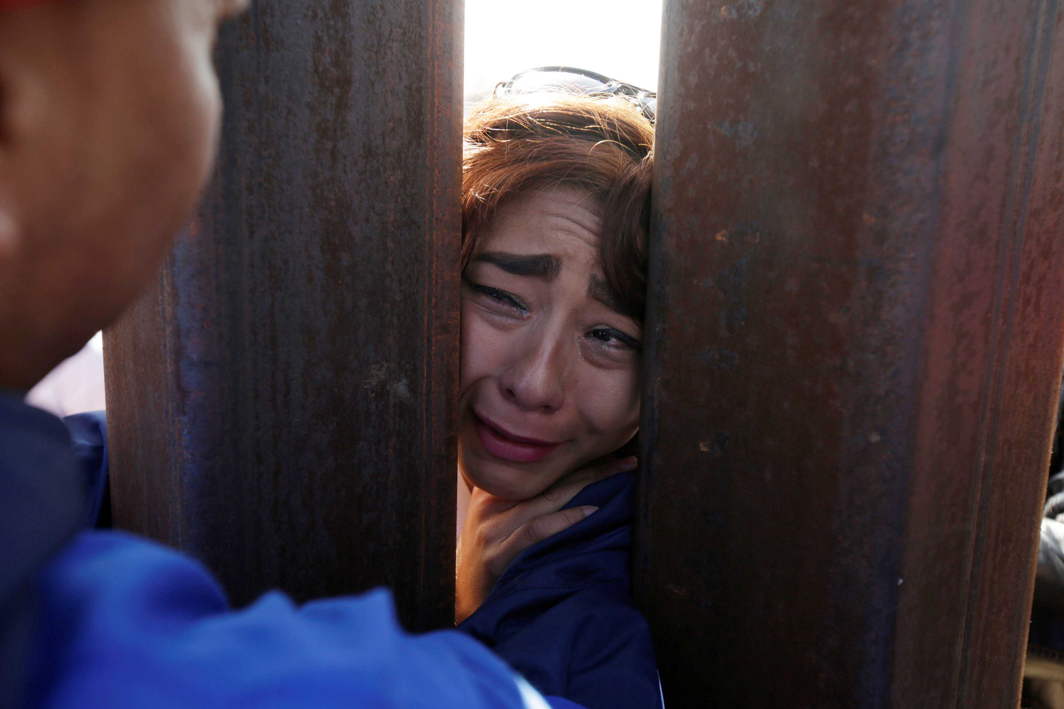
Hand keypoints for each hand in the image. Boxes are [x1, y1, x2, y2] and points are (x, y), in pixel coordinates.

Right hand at [455, 455, 636, 623]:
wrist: (460, 600)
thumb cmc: (489, 560)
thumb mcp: (499, 522)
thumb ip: (525, 502)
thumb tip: (574, 486)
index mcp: (492, 491)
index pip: (541, 467)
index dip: (577, 458)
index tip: (612, 452)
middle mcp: (490, 504)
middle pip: (547, 478)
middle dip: (590, 467)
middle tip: (626, 461)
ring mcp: (491, 530)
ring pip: (545, 498)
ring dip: (587, 484)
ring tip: (618, 476)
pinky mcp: (496, 557)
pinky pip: (535, 531)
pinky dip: (565, 519)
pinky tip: (591, 511)